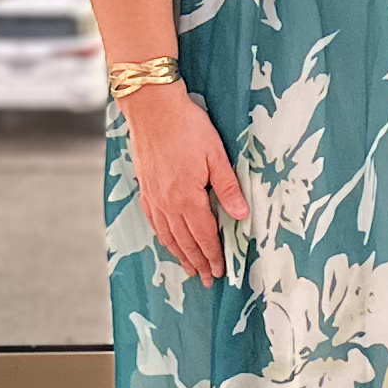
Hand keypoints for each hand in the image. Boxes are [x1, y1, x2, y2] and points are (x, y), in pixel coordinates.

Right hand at [122, 82, 250, 281]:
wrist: (151, 108)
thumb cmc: (186, 127)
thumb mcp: (215, 155)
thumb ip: (228, 187)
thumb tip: (242, 215)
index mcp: (188, 197)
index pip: (204, 235)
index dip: (213, 255)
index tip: (220, 271)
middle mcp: (167, 203)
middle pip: (185, 241)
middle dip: (197, 262)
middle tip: (206, 279)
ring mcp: (153, 197)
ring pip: (167, 235)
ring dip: (179, 255)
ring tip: (188, 269)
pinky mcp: (145, 187)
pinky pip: (153, 221)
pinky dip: (162, 237)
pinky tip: (166, 240)